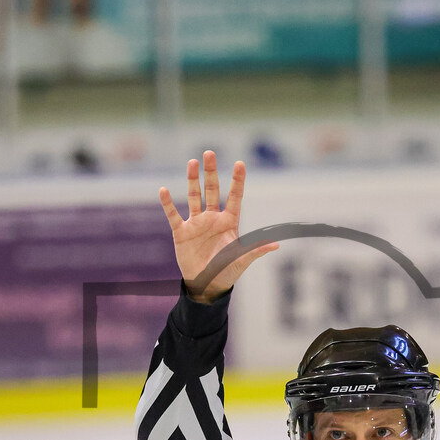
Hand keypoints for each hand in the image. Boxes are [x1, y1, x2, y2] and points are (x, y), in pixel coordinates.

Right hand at [158, 150, 278, 302]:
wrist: (207, 286)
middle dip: (211, 172)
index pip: (234, 197)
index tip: (240, 163)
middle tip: (209, 153)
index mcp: (229, 222)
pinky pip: (173, 215)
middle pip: (212, 190)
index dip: (237, 181)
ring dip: (192, 180)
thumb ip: (256, 249)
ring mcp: (196, 223)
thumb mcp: (242, 260)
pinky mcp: (181, 232)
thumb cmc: (227, 272)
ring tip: (192, 162)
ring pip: (194, 196)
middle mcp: (212, 219)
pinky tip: (163, 190)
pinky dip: (168, 204)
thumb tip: (276, 244)